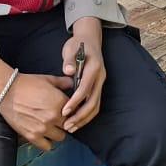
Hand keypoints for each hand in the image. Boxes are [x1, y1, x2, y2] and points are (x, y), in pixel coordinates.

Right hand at [0, 72, 72, 150]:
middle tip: (58, 118)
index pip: (75, 111)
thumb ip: (63, 82)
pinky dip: (47, 142)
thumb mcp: (48, 79)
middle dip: (65, 121)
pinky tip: (44, 135)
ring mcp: (43, 128)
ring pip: (61, 137)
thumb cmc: (27, 83)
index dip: (71, 110)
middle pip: (69, 125)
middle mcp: (53, 117)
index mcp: (60, 102)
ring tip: (51, 126)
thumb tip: (73, 83)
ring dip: (57, 132)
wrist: (7, 91)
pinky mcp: (32, 136)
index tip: (67, 110)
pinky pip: (47, 146)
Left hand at [61, 17, 105, 131]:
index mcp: (94, 68)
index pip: (85, 89)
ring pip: (96, 105)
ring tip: (71, 128)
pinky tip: (77, 121)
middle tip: (67, 126)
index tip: (64, 111)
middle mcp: (100, 77)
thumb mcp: (71, 48)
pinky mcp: (98, 86)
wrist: (90, 38)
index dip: (75, 102)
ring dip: (84, 118)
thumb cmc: (78, 43)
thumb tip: (68, 71)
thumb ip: (69, 59)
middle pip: (93, 102)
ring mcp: (100, 83)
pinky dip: (87, 114)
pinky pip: (95, 103)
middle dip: (80, 116)